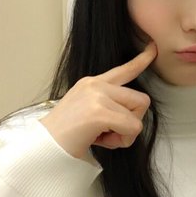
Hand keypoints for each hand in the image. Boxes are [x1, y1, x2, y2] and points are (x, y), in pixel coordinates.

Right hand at [40, 43, 156, 158]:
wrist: (42, 147)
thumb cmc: (65, 136)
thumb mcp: (86, 112)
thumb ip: (108, 106)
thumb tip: (131, 116)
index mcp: (92, 83)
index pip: (124, 70)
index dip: (141, 60)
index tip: (153, 48)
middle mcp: (96, 85)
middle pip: (141, 100)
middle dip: (132, 121)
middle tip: (109, 132)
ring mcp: (98, 96)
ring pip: (137, 117)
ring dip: (125, 133)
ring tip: (102, 137)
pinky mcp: (99, 112)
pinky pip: (132, 128)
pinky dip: (122, 141)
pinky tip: (101, 141)